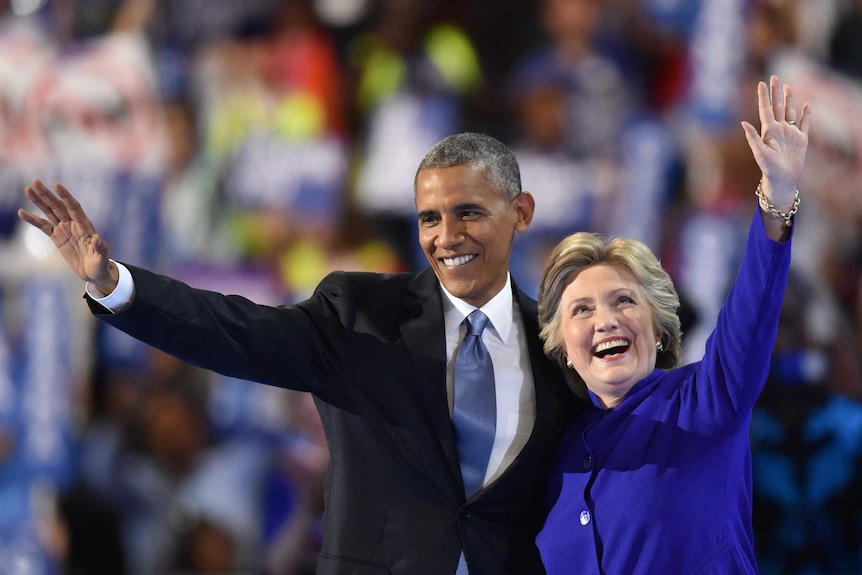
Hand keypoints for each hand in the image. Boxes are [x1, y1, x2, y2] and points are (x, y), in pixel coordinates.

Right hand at [18, 179, 117, 293]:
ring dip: (39, 201)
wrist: (94, 273)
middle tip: (35, 182)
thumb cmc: (100, 265)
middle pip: (58, 206)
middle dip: (47, 194)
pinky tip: (22, 212)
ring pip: (49, 212)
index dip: (66, 196)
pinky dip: (33, 220)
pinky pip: (43, 226)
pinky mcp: (56, 237)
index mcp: (85, 226)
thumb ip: (100, 248)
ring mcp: (64, 229)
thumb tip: (97, 238)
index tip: (56, 185)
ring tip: (28, 189)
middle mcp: (73, 224)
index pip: (74, 207)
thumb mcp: (102, 258)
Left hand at [741, 75, 809, 211]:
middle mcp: (779, 129)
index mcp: (768, 130)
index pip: (765, 109)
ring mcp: (790, 133)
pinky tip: (806, 105)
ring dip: (789, 99)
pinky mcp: (801, 139)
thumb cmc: (768, 167)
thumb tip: (743, 122)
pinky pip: (804, 124)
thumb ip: (752, 137)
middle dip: (776, 92)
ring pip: (790, 111)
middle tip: (774, 77)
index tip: (761, 83)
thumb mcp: (759, 152)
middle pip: (778, 106)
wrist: (782, 178)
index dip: (763, 96)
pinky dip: (806, 114)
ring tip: (788, 86)